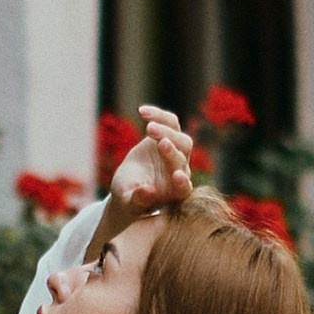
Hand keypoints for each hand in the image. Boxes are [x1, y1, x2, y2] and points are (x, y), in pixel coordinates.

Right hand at [102, 103, 193, 236]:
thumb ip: (139, 199)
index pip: (184, 187)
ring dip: (167, 132)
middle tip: (161, 143)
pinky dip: (158, 115)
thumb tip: (146, 192)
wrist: (130, 186)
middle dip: (172, 151)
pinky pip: (170, 122)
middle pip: (182, 158)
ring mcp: (177, 153)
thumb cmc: (130, 198)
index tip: (177, 176)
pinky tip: (142, 111)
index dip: (182, 182)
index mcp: (175, 192)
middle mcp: (181, 172)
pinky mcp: (169, 136)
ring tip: (149, 128)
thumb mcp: (130, 201)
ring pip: (181, 139)